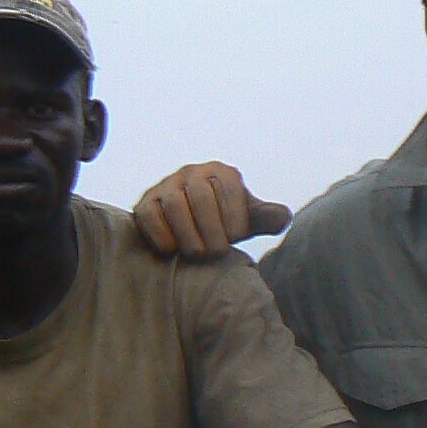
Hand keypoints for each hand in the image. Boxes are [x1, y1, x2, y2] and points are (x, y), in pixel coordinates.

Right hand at [133, 163, 292, 257]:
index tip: (237, 237)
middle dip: (210, 227)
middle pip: (200, 196)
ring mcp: (165, 186)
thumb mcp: (249, 220)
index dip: (233, 213)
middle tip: (217, 253)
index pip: (229, 187)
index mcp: (221, 172)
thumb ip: (267, 217)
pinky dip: (160, 233)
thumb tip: (282, 217)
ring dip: (187, 232)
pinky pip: (148, 214)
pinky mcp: (144, 203)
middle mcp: (192, 173)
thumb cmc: (225, 224)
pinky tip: (171, 251)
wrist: (192, 232)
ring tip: (197, 255)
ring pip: (173, 204)